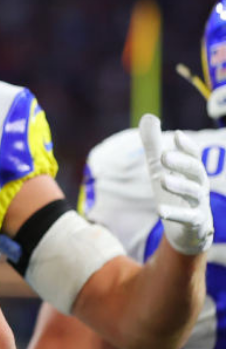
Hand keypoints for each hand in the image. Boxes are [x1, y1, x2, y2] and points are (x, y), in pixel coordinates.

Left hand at [140, 113, 213, 255]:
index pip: (195, 156)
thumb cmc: (174, 194)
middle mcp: (200, 187)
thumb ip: (154, 145)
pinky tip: (160, 211)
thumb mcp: (160, 168)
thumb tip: (149, 116)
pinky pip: (188, 218)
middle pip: (196, 172)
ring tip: (162, 180)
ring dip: (179, 186)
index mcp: (192, 172)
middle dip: (182, 163)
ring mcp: (200, 206)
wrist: (186, 231)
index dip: (188, 146)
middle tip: (164, 155)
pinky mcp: (196, 224)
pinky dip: (175, 214)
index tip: (177, 135)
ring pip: (194, 194)